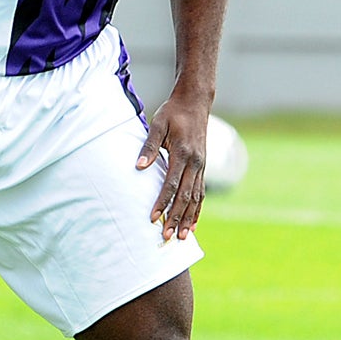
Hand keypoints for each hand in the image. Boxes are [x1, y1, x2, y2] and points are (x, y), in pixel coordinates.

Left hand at [136, 89, 208, 240]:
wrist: (195, 103)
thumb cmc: (172, 113)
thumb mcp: (157, 125)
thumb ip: (148, 146)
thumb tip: (138, 167)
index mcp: (182, 153)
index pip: (171, 183)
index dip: (162, 201)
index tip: (152, 217)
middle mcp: (195, 162)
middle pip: (185, 195)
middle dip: (176, 217)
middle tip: (167, 235)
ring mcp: (201, 166)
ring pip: (196, 197)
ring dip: (189, 218)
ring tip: (183, 237)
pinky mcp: (202, 167)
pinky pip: (201, 192)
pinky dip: (197, 209)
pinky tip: (193, 223)